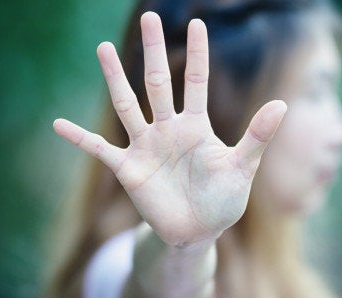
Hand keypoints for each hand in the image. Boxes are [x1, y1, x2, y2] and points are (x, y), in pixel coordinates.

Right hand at [54, 12, 285, 246]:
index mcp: (196, 126)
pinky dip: (80, 139)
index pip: (197, 81)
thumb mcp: (243, 168)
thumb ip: (257, 136)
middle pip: (158, 82)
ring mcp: (146, 146)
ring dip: (116, 78)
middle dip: (154, 50)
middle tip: (149, 17)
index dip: (198, 53)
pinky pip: (100, 149)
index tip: (197, 23)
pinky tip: (59, 125)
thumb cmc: (223, 200)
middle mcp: (168, 129)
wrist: (198, 232)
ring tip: (102, 49)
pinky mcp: (129, 169)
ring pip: (128, 105)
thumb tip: (283, 103)